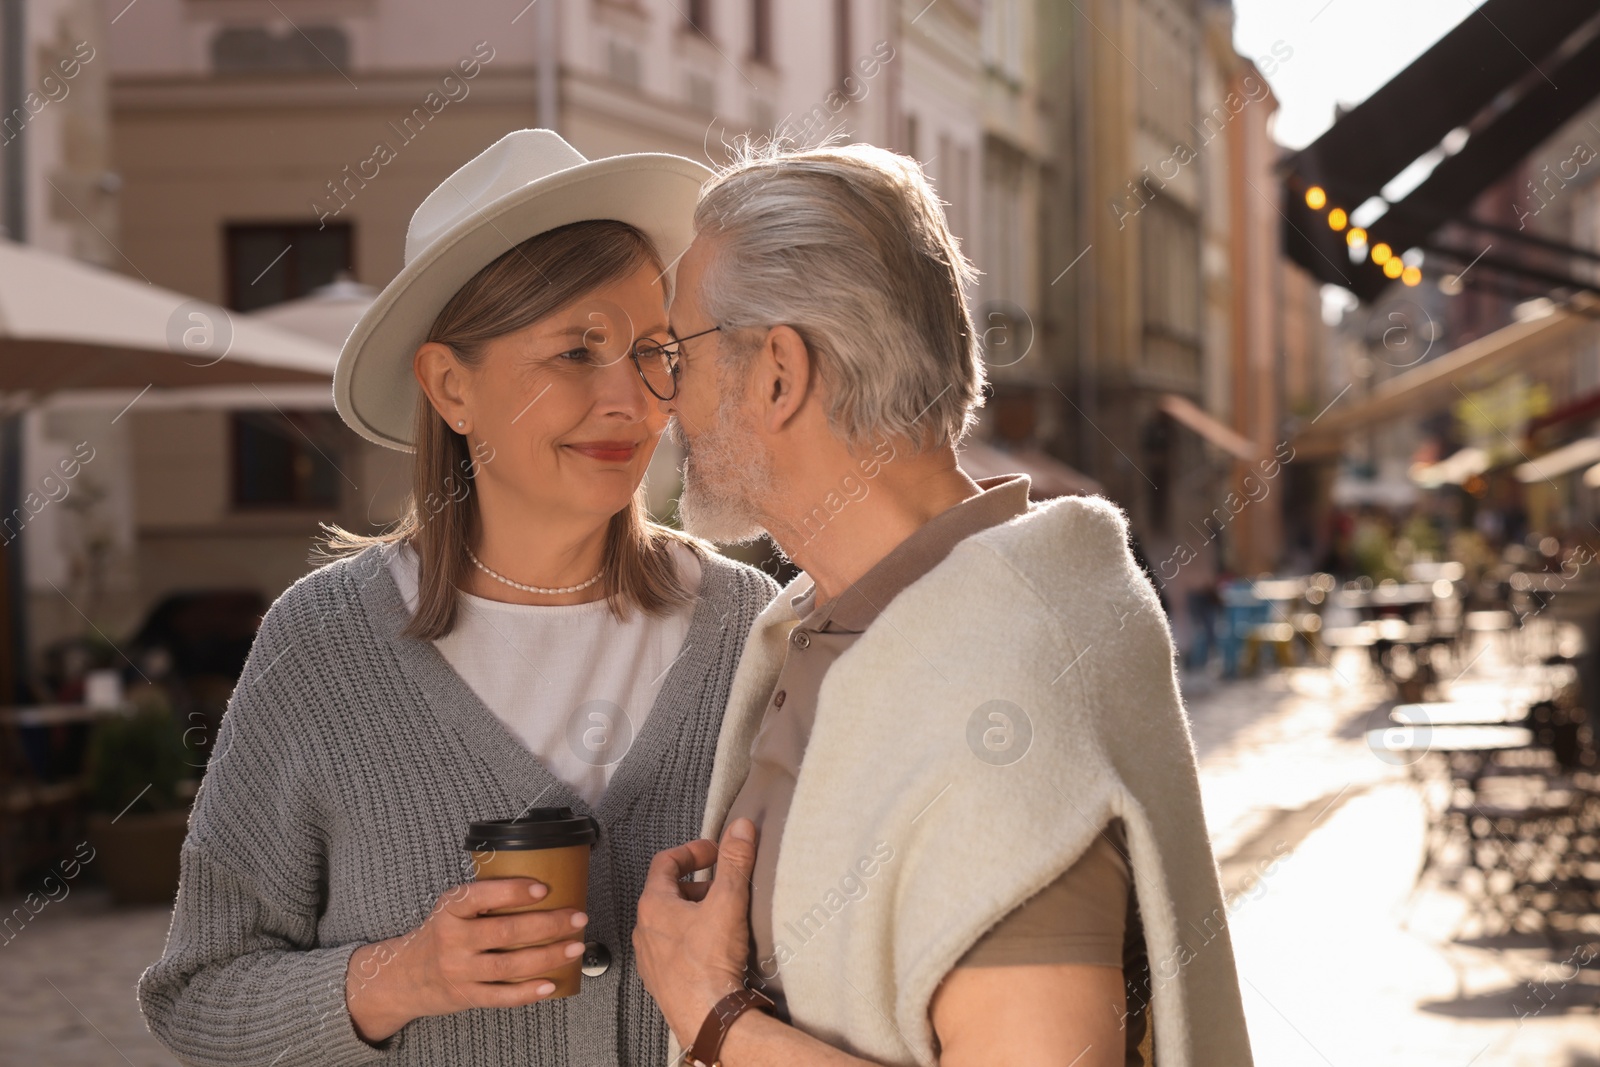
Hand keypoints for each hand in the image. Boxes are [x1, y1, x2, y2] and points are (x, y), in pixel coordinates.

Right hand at [344, 878, 587, 1042]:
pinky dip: (528, 992)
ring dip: (548, 956)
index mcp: (450, 910)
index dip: (513, 892)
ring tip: (575, 946)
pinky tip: (551, 984)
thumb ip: (484, 899)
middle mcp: (452, 940)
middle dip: (548, 924)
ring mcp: (458, 971)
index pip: (481, 896)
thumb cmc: (440, 934)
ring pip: (509, 965)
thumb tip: (541, 887)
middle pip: (505, 932)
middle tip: (578, 917)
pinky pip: (502, 996)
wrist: (403, 977)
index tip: (543, 888)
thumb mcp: (452, 909)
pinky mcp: (466, 997)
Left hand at [633, 818, 759, 1044]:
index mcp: (654, 905)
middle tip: (723, 885)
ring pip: (669, 923)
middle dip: (698, 884)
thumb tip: (740, 828)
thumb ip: (735, 861)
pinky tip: (713, 949)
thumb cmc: (709, 962)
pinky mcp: (662, 980)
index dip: (691, 851)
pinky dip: (691, 940)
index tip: (714, 852)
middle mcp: (645, 929)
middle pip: (667, 892)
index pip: (665, 862)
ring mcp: (651, 957)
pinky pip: (673, 950)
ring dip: (693, 913)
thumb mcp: (728, 902)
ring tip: (721, 917)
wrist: (707, 1017)